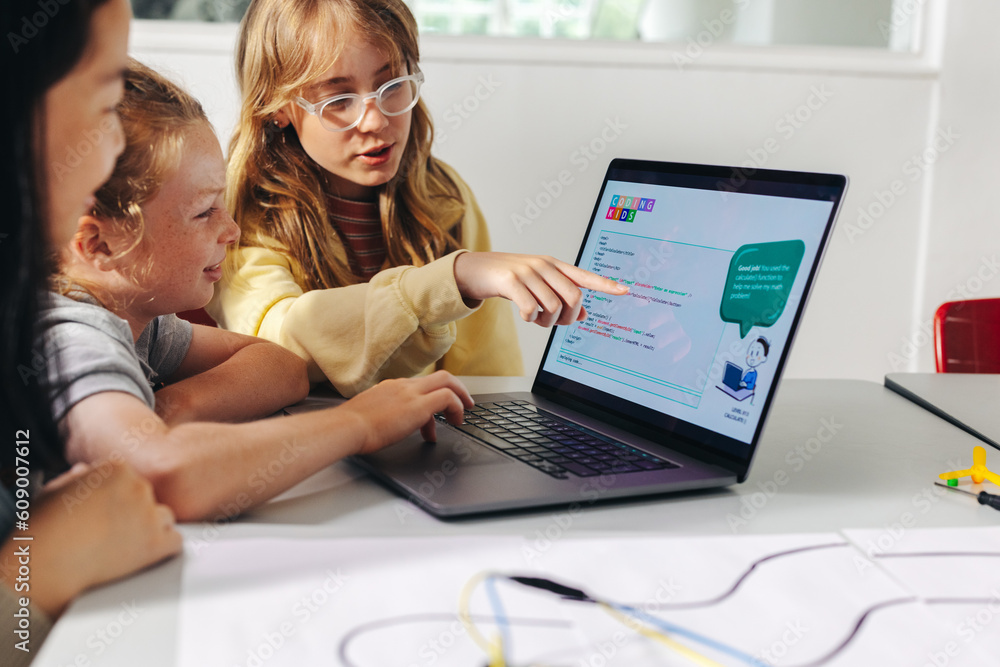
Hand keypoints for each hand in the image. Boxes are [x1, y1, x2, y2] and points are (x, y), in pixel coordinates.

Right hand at [1, 460, 181, 616]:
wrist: (47, 562)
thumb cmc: (45, 528)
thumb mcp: (55, 490)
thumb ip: (77, 477)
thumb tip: (85, 471)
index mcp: (117, 469)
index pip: (131, 480)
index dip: (118, 498)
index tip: (107, 512)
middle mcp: (139, 487)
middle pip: (148, 498)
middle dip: (134, 513)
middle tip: (113, 531)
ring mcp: (150, 515)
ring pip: (165, 518)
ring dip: (151, 529)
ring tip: (125, 544)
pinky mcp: (156, 543)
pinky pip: (175, 542)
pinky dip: (164, 549)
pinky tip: (146, 555)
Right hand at [340, 371, 473, 453]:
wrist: (345, 427)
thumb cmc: (350, 427)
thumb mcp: (367, 415)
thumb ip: (380, 414)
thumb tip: (385, 425)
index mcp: (390, 387)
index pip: (419, 386)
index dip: (431, 398)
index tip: (435, 413)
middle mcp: (402, 385)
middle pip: (439, 377)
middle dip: (456, 389)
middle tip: (465, 404)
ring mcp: (410, 393)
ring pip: (447, 382)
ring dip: (459, 399)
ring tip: (461, 418)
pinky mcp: (418, 405)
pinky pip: (448, 398)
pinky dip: (457, 407)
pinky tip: (456, 421)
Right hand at [453, 252, 628, 326]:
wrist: (476, 269)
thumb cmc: (510, 279)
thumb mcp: (538, 286)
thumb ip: (560, 297)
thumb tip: (584, 316)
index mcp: (554, 266)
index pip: (585, 276)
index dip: (605, 284)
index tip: (625, 290)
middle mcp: (544, 266)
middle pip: (573, 298)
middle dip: (568, 318)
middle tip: (556, 322)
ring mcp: (528, 272)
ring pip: (552, 307)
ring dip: (546, 321)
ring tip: (535, 318)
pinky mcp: (511, 281)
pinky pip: (531, 307)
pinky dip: (530, 318)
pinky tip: (525, 315)